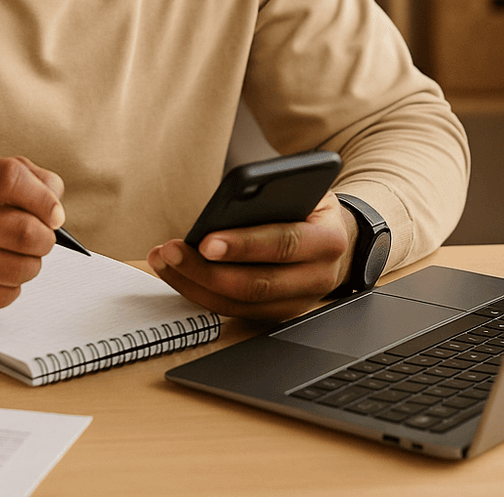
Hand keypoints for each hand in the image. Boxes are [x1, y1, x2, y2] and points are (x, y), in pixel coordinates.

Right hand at [0, 155, 65, 316]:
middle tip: (41, 237)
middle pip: (24, 230)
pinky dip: (10, 286)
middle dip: (45, 237)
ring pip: (21, 268)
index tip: (52, 210)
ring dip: (30, 264)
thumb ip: (10, 174)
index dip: (43, 196)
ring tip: (13, 256)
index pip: (10, 178)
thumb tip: (55, 195)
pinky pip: (5, 294)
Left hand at [147, 191, 355, 320]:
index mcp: (328, 241)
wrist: (339, 241)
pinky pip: (233, 310)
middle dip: (207, 270)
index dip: (244, 246)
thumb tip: (232, 199)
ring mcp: (297, 303)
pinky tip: (175, 273)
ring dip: (195, 284)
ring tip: (164, 258)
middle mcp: (316, 278)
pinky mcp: (276, 314)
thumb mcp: (305, 189)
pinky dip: (200, 293)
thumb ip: (277, 193)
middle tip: (172, 251)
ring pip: (239, 304)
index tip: (206, 241)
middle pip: (256, 283)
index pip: (284, 245)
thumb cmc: (311, 209)